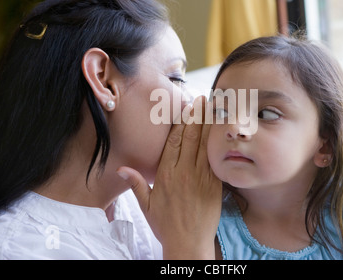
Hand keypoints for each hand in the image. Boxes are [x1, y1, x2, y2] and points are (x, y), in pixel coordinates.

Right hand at [117, 96, 221, 258]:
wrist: (188, 243)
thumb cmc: (166, 225)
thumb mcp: (146, 206)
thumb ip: (136, 184)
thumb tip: (122, 169)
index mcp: (166, 175)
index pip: (174, 142)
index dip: (181, 123)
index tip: (185, 108)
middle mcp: (183, 172)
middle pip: (190, 138)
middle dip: (196, 116)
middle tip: (201, 99)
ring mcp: (200, 178)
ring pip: (204, 145)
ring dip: (208, 124)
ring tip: (212, 107)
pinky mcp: (214, 185)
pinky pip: (215, 159)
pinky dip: (217, 143)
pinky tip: (220, 131)